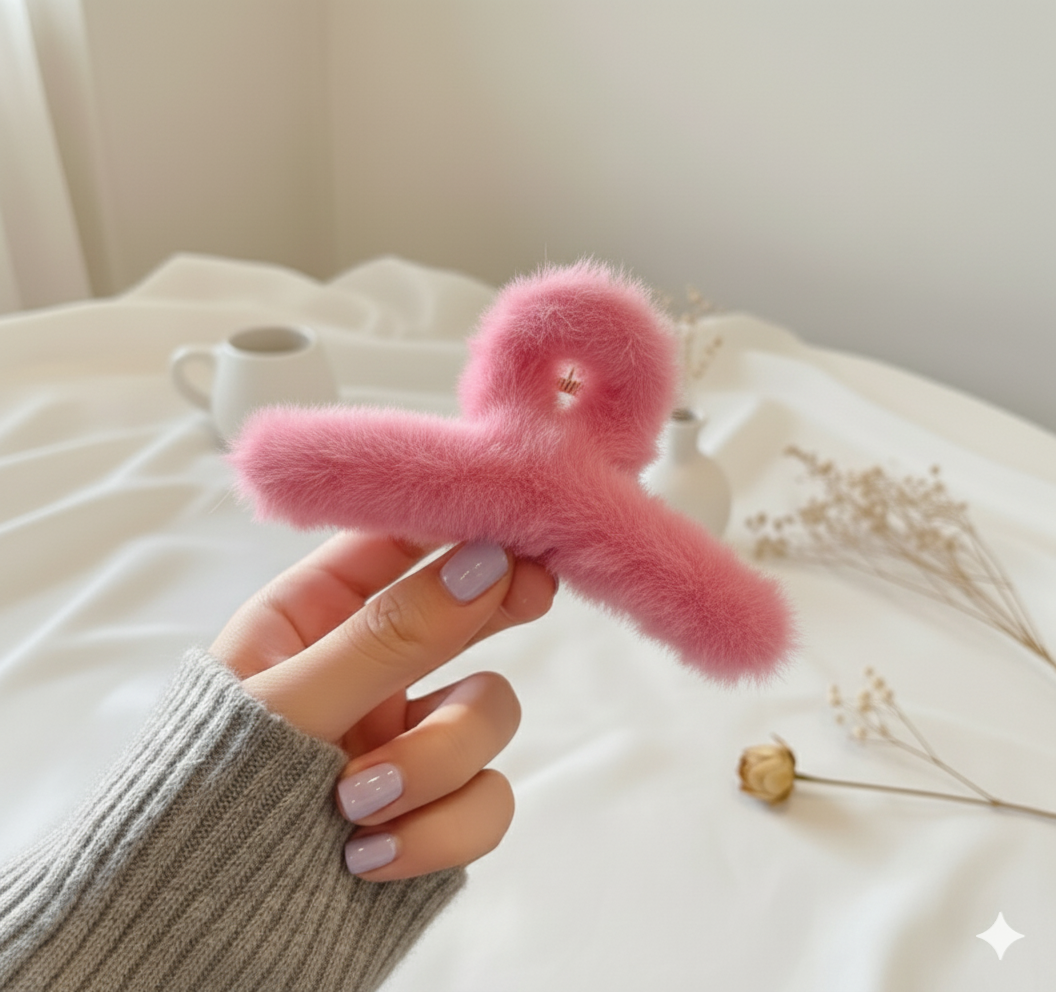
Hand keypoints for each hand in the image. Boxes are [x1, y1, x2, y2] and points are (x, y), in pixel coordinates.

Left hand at [208, 531, 555, 879]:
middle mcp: (369, 669)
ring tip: (357, 803)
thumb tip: (484, 562)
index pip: (394, 541)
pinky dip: (439, 830)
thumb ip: (388, 638)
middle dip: (498, 607)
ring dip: (437, 761)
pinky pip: (487, 797)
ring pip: (488, 713)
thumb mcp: (289, 707)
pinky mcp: (434, 805)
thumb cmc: (206, 802)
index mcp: (313, 618)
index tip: (511, 518)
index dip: (457, 522)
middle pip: (466, 609)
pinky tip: (368, 855)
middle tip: (533, 591)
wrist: (196, 936)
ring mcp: (407, 737)